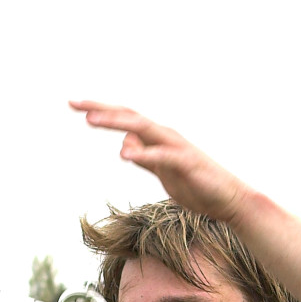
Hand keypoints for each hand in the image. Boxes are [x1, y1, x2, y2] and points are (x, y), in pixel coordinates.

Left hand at [69, 100, 250, 226]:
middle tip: (73, 102)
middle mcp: (165, 135)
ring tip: (91, 120)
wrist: (227, 199)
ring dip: (116, 122)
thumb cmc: (196, 185)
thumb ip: (145, 157)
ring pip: (142, 128)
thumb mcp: (162, 172)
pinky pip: (162, 156)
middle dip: (100, 109)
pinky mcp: (186, 163)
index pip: (125, 119)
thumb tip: (125, 145)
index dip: (100, 111)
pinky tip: (125, 155)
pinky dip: (144, 153)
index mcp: (157, 138)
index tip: (75, 105)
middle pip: (128, 116)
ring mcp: (176, 147)